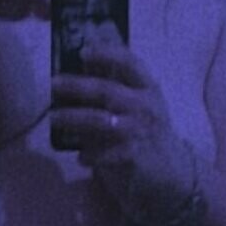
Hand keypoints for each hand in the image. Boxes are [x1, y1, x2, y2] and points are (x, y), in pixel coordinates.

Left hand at [51, 40, 193, 223]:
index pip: (129, 62)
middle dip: (76, 86)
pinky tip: (80, 156)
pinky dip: (88, 154)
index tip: (83, 51)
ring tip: (54, 118)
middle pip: (106, 90)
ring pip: (98, 120)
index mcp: (147, 89)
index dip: (106, 53)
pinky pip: (102, 153)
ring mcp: (138, 131)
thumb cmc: (148, 134)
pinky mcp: (131, 156)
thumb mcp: (140, 105)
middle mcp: (145, 106)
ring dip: (73, 118)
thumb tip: (85, 60)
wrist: (172, 174)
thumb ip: (118, 85)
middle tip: (54, 83)